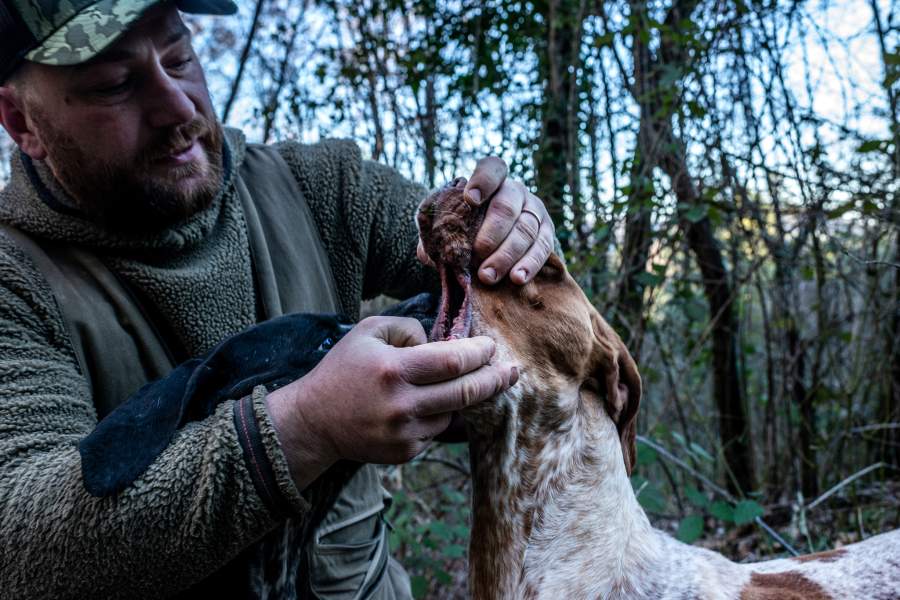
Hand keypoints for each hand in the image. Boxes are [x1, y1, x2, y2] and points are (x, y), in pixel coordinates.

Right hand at [265, 316, 518, 488]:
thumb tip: (443, 341)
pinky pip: (437, 432)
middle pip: (465, 393)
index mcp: (392, 369)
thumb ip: (409, 328)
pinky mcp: (404, 453)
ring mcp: (404, 434)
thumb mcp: (369, 331)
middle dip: (495, 380)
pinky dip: (441, 417)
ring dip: (465, 399)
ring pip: (454, 414)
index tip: (492, 346)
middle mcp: (401, 404)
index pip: (452, 361)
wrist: (314, 421)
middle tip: (514, 371)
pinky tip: (436, 405)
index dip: (479, 353)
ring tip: (473, 385)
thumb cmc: (343, 369)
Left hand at [416, 157, 554, 284]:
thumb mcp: (452, 227)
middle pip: (507, 206)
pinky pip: (542, 247)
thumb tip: (428, 254)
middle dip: (491, 233)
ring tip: (488, 276)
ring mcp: (534, 210)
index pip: (491, 169)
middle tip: (477, 255)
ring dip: (506, 255)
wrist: (498, 243)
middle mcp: (515, 191)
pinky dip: (529, 264)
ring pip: (525, 229)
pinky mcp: (547, 232)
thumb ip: (439, 235)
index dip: (483, 180)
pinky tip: (516, 278)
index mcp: (491, 181)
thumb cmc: (469, 230)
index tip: (471, 200)